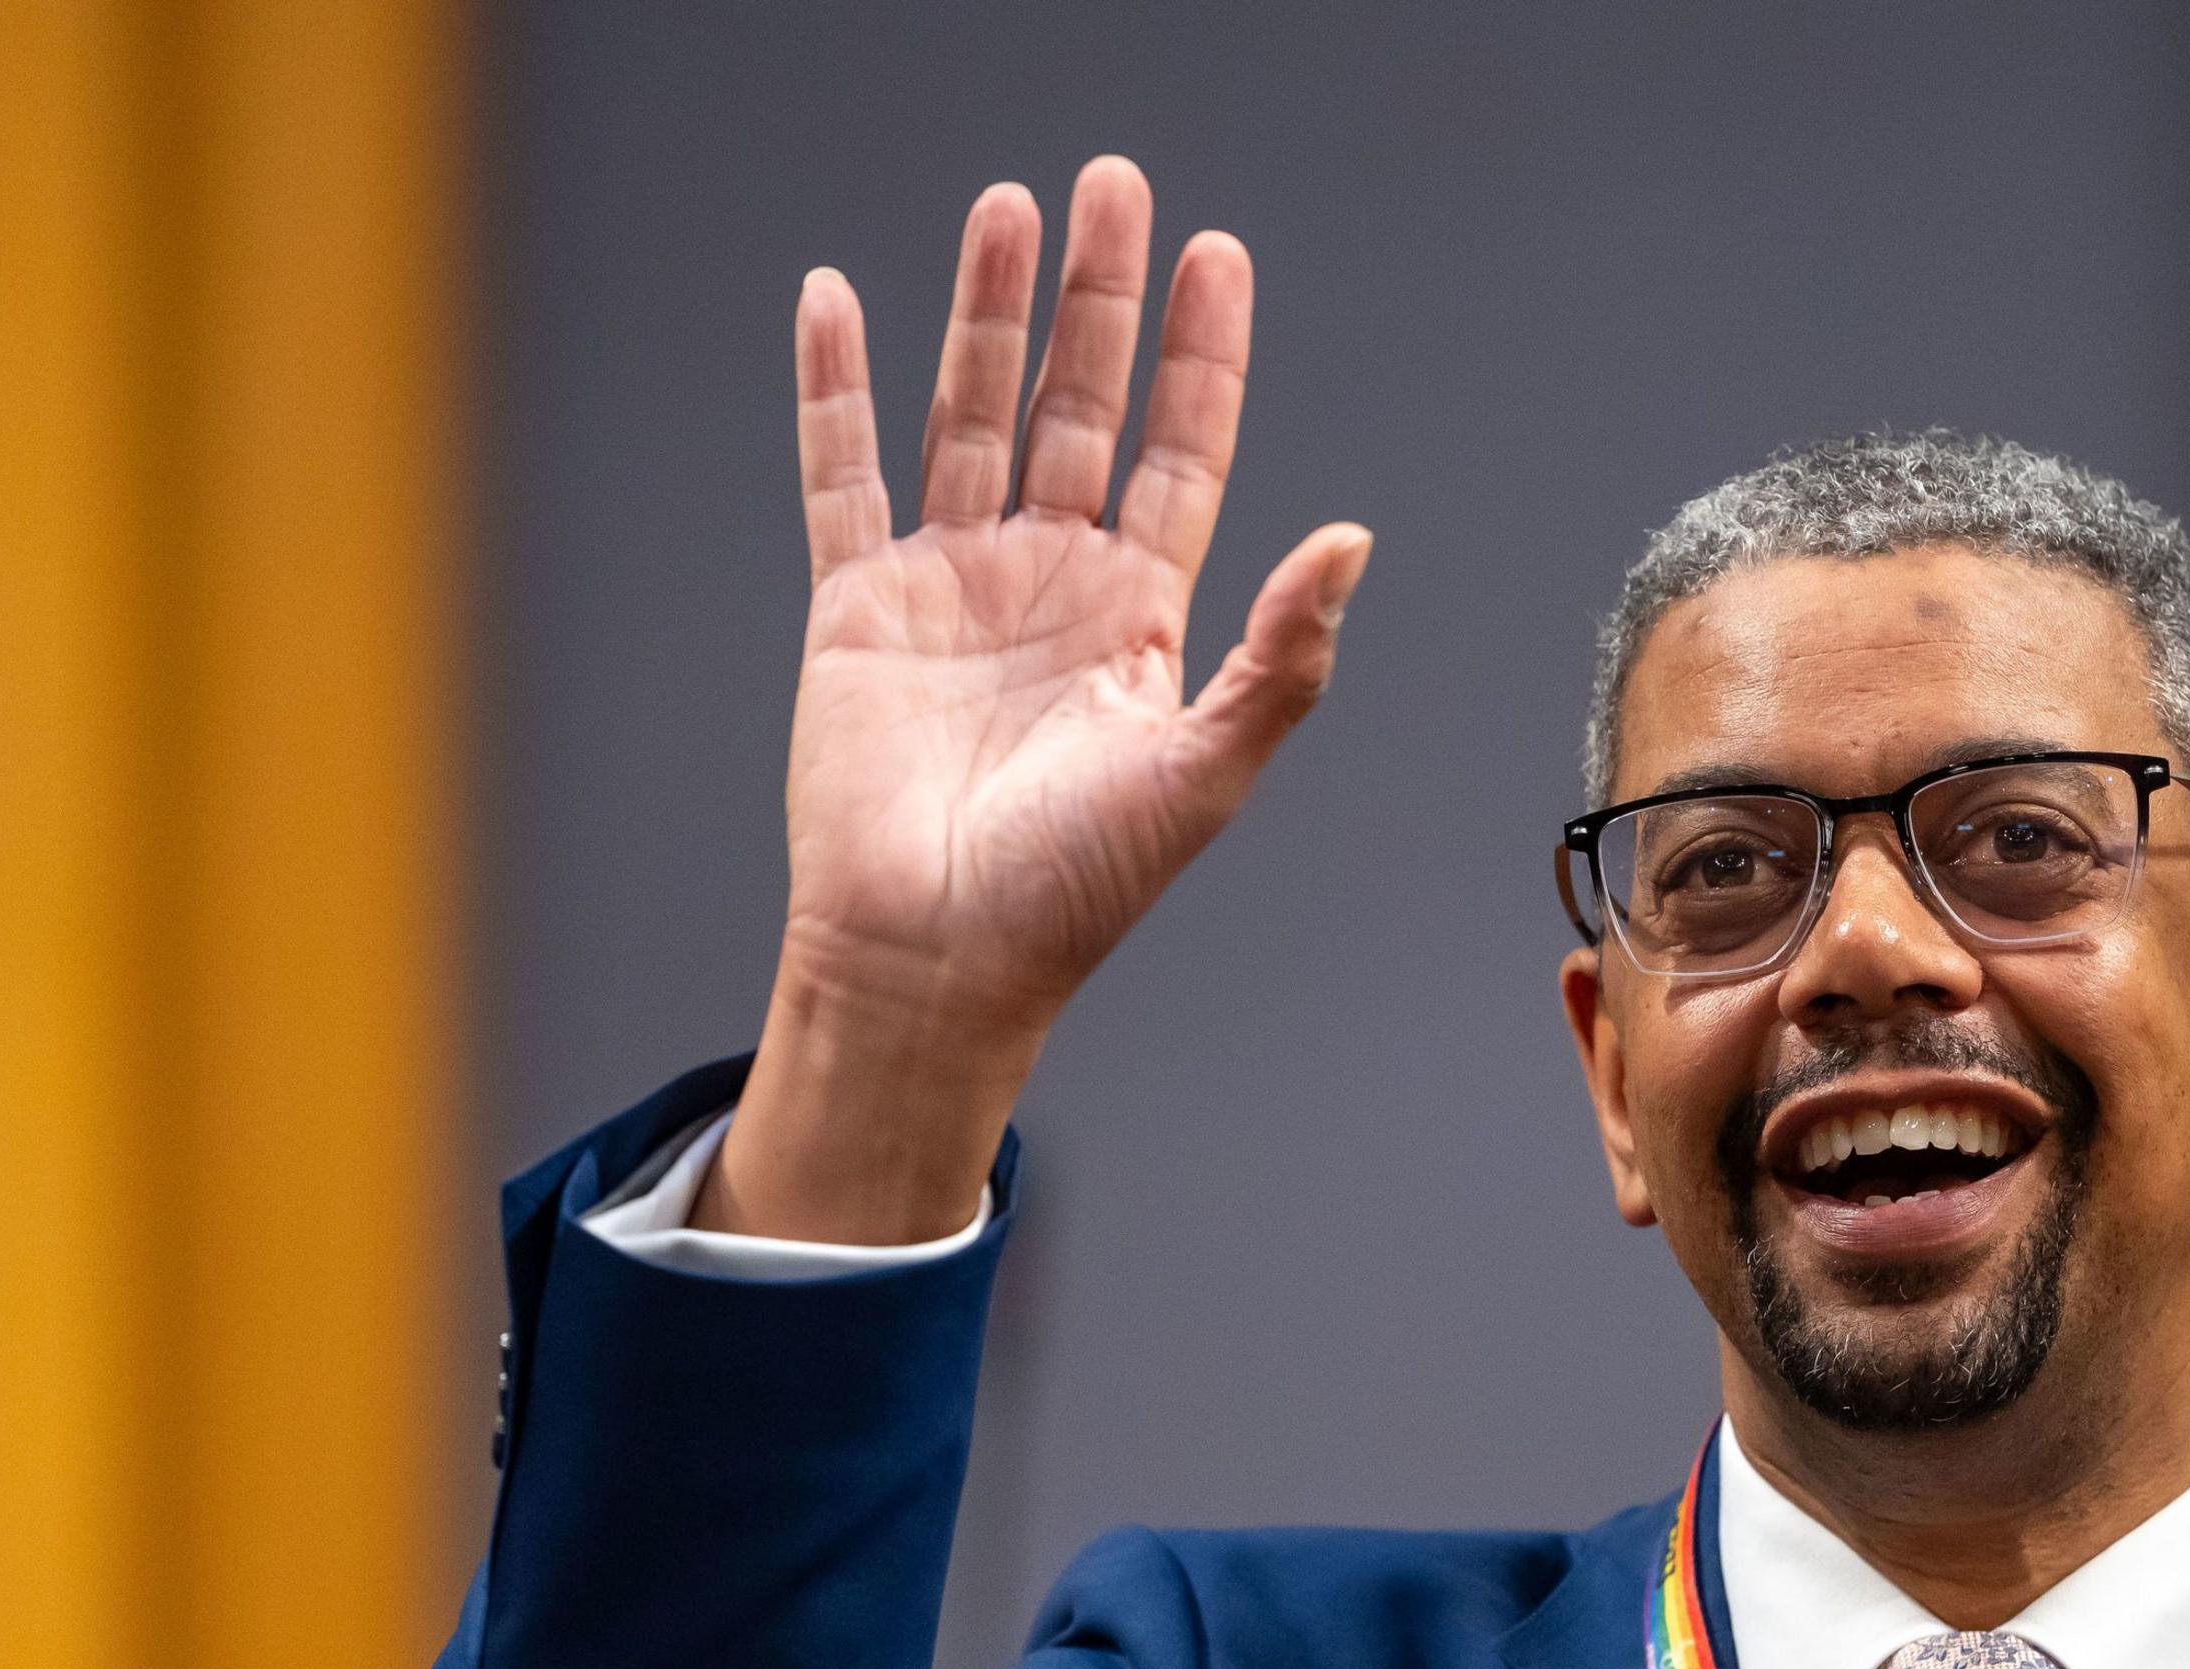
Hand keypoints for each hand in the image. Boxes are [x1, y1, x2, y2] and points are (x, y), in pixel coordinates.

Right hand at [708, 158, 1372, 1241]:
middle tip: (1112, 186)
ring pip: (971, 414)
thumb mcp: (1205, 770)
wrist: (937, 959)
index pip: (1182, 452)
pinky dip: (835, 387)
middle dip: (1097, 298)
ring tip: (1008, 208)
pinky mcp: (857, 608)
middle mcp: (1049, 584)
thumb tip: (1354, 540)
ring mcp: (951, 587)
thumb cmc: (1074, 892)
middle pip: (1079, 404)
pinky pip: (842, 475)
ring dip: (987, 313)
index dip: (1201, 356)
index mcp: (1140, 617)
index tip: (1216, 255)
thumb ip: (1282, 656)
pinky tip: (837, 299)